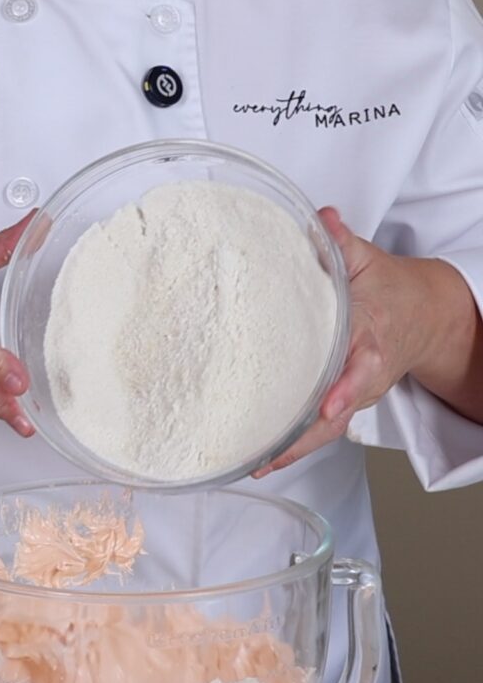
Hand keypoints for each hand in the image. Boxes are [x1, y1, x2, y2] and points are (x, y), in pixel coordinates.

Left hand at [253, 207, 482, 477]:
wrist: (423, 317)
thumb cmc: (390, 291)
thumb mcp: (369, 261)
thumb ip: (342, 244)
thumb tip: (323, 219)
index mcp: (371, 339)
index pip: (362, 367)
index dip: (347, 388)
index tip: (331, 403)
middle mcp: (363, 375)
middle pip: (337, 413)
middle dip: (306, 436)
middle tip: (272, 453)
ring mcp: (353, 394)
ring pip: (326, 429)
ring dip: (293, 449)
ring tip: (258, 464)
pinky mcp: (341, 404)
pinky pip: (318, 430)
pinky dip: (292, 446)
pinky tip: (260, 459)